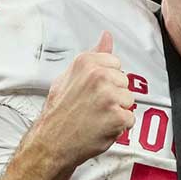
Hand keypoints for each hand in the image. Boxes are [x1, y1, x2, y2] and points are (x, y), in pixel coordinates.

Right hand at [29, 30, 134, 174]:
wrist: (51, 142)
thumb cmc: (58, 112)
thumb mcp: (69, 77)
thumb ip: (92, 56)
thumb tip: (106, 37)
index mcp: (87, 63)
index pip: (116, 64)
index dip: (107, 81)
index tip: (93, 91)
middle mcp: (99, 76)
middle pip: (124, 82)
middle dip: (113, 95)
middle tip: (93, 107)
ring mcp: (109, 96)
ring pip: (129, 101)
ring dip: (117, 111)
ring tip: (97, 117)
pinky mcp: (118, 116)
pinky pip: (129, 119)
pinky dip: (118, 127)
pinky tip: (101, 127)